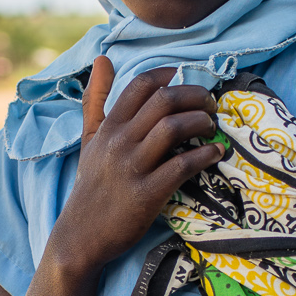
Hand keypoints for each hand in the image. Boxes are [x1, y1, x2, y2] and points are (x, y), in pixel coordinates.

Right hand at [48, 56, 222, 272]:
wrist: (80, 236)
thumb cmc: (91, 186)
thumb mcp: (88, 139)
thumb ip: (95, 100)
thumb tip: (102, 58)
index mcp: (108, 127)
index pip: (140, 85)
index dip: (170, 75)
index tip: (187, 79)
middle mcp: (119, 142)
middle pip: (163, 100)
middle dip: (195, 95)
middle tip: (211, 104)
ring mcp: (132, 168)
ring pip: (173, 128)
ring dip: (201, 122)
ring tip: (212, 127)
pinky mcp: (146, 195)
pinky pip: (181, 166)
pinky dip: (204, 156)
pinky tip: (214, 154)